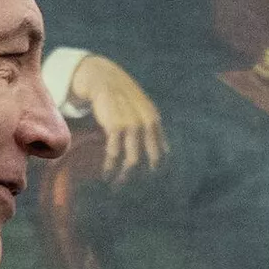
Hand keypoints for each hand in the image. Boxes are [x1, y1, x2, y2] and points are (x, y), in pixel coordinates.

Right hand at [68, 55, 167, 182]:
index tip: (147, 184)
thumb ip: (152, 130)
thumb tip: (163, 155)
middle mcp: (147, 124)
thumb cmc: (123, 99)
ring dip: (123, 177)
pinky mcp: (116, 127)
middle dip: (143, 179)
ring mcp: (132, 125)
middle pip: (152, 161)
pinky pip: (114, 154)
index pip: (163, 154)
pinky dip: (109, 167)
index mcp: (155, 122)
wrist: (104, 79)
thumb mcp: (142, 111)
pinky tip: (105, 175)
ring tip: (115, 185)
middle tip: (132, 188)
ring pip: (132, 161)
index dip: (158, 172)